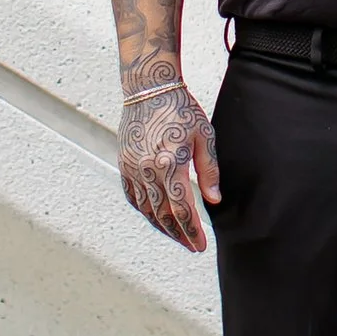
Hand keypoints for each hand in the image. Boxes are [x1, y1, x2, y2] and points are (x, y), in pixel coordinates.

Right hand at [118, 67, 220, 251]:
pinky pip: (132, 197)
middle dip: (179, 235)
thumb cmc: (180, 109)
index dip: (192, 230)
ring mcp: (132, 168)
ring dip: (162, 227)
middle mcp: (147, 170)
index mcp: (169, 163)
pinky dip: (145, 211)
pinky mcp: (124, 164)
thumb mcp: (204, 136)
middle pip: (163, 214)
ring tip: (178, 236)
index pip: (181, 209)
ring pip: (146, 209)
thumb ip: (209, 170)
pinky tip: (156, 217)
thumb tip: (213, 200)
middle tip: (192, 246)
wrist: (148, 89)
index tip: (201, 245)